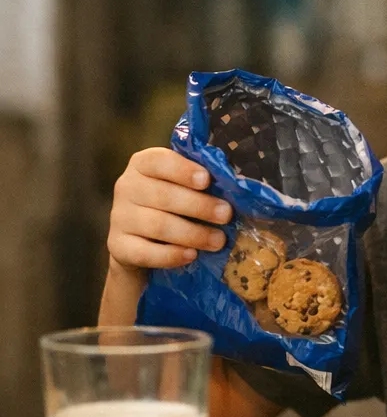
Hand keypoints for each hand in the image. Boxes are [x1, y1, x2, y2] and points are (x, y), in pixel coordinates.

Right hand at [107, 148, 230, 280]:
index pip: (158, 161)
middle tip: (226, 215)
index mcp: (143, 165)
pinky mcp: (118, 246)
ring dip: (193, 233)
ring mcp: (119, 217)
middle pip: (163, 195)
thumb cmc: (174, 205)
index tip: (206, 180)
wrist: (141, 241)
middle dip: (199, 206)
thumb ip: (202, 181)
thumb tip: (238, 185)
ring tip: (218, 241)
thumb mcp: (184, 187)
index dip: (182, 170)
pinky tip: (191, 255)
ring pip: (157, 225)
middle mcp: (126, 187)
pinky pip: (145, 252)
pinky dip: (170, 255)